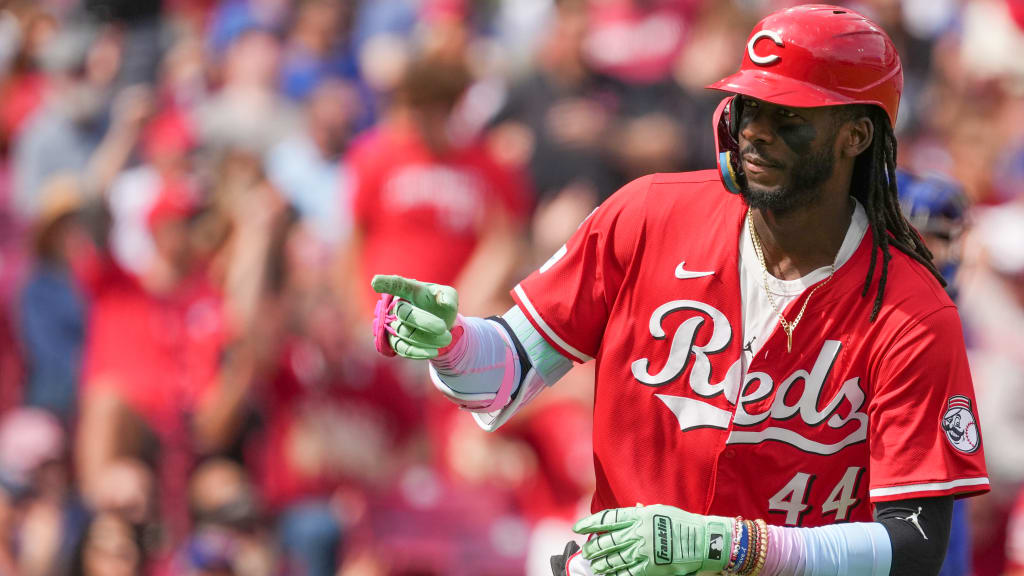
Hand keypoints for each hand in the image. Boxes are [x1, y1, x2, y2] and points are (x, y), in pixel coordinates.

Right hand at [370, 275, 458, 358]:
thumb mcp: (449, 296)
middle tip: (443, 327)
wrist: (441, 327)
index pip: (396, 284)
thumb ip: (447, 296)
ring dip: (428, 339)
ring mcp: (393, 325)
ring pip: (405, 333)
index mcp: (410, 289)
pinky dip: (419, 352)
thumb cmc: (441, 306)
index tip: (375, 282)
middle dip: (425, 322)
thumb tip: (444, 302)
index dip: (386, 283)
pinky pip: (403, 349)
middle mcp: (397, 306)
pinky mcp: (395, 342)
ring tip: (447, 339)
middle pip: (404, 313)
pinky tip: (434, 352)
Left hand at [574, 505, 732, 575]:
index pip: (607, 518)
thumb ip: (642, 510)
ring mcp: (643, 550)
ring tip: (593, 565)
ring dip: (600, 563)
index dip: (590, 523)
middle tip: (587, 552)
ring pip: (613, 558)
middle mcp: (637, 531)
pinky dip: (615, 574)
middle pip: (606, 540)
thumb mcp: (661, 510)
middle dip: (593, 547)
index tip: (578, 527)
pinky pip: (626, 572)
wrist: (704, 540)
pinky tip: (607, 574)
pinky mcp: (650, 566)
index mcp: (639, 515)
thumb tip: (632, 506)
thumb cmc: (683, 523)